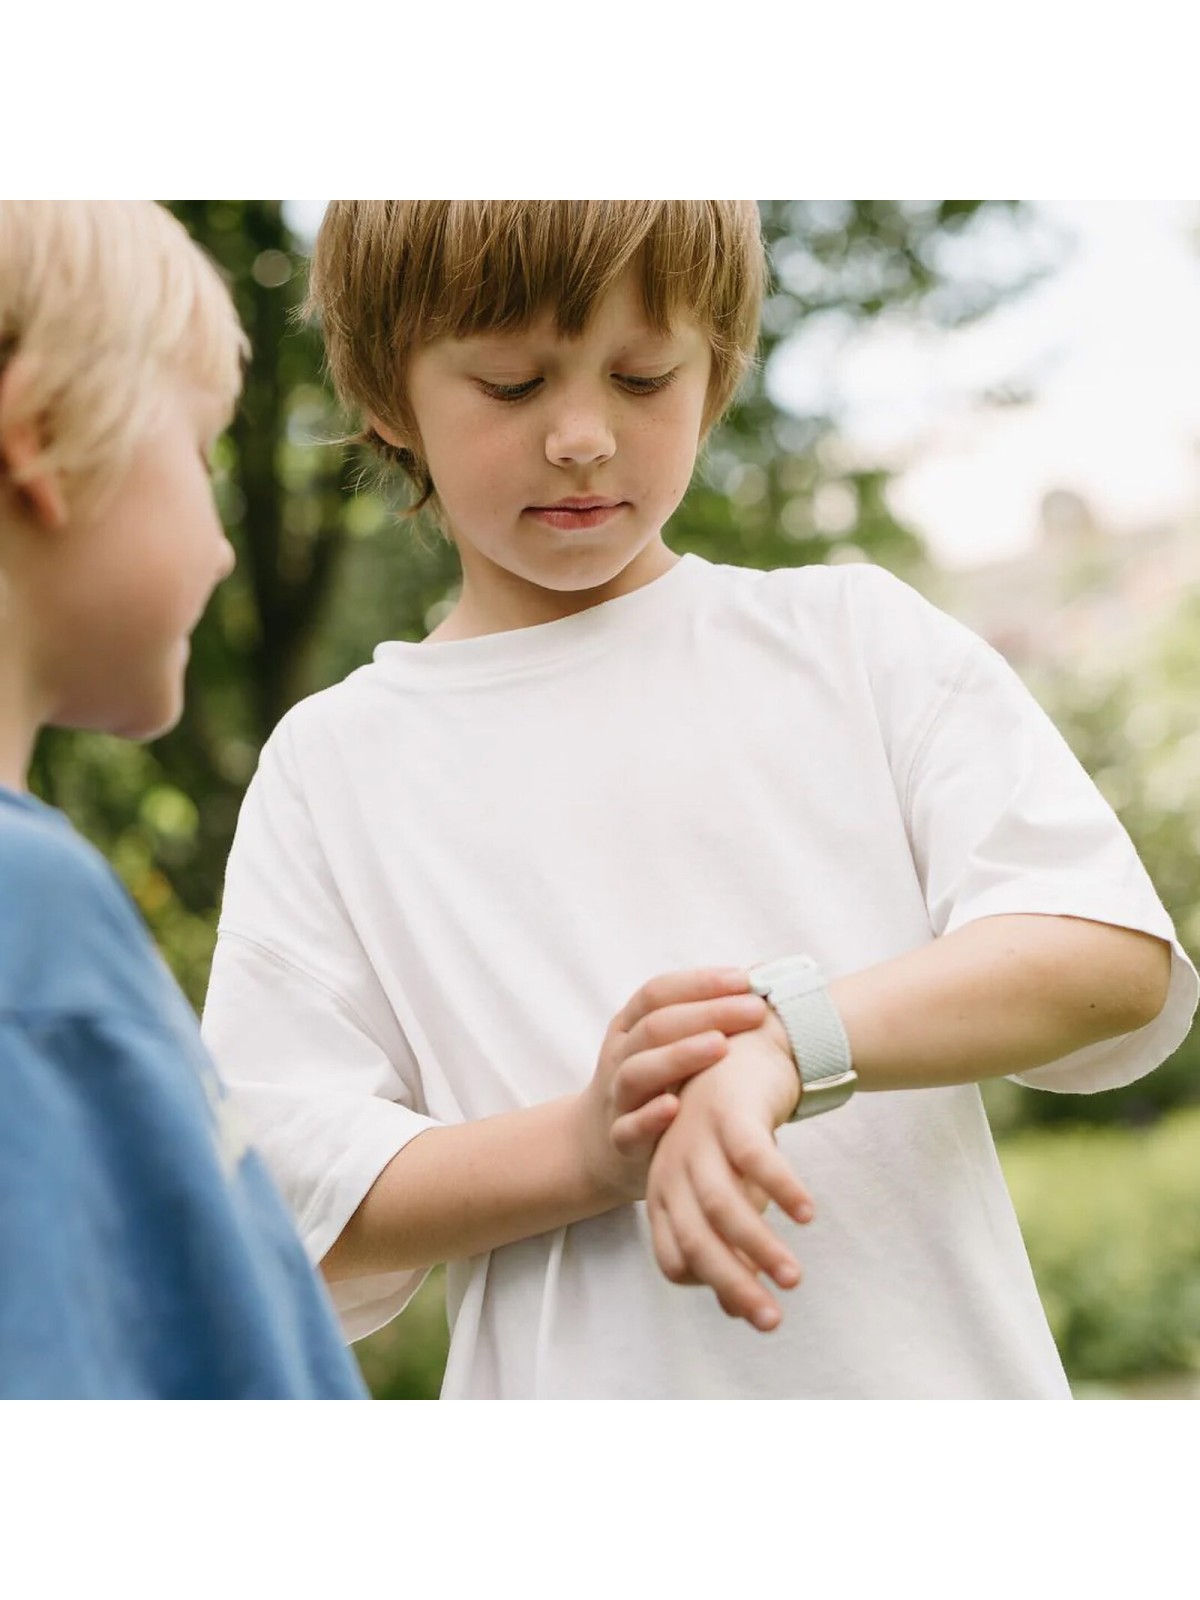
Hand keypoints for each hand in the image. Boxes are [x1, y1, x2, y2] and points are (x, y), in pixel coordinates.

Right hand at [577, 968, 770, 1205]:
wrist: (598, 1143)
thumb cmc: (655, 1085)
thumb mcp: (665, 1045)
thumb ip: (704, 1016)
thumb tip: (763, 973)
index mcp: (630, 1026)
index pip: (657, 993)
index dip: (699, 984)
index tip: (744, 980)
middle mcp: (620, 1056)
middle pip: (654, 1027)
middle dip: (707, 1014)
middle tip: (754, 1010)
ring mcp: (616, 1098)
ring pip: (637, 1072)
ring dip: (678, 1056)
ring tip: (721, 1045)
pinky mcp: (619, 1140)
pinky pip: (628, 1128)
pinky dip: (648, 1118)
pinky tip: (675, 1108)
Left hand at [645, 1014, 813, 1331]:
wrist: (741, 1049)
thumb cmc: (731, 1132)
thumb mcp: (724, 1188)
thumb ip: (726, 1244)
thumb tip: (735, 1309)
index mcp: (664, 1193)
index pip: (674, 1259)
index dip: (709, 1287)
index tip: (750, 1306)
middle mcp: (674, 1170)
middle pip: (697, 1242)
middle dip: (734, 1286)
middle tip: (771, 1322)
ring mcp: (699, 1141)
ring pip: (724, 1207)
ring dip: (760, 1247)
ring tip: (794, 1278)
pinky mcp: (731, 1115)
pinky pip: (756, 1159)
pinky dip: (781, 1189)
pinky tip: (806, 1214)